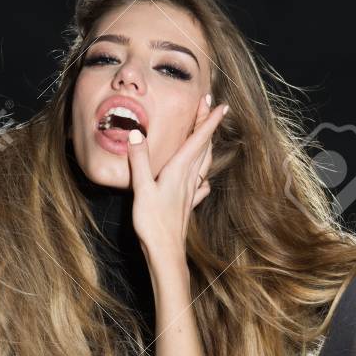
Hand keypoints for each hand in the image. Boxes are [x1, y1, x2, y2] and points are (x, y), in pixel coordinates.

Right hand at [125, 94, 227, 265]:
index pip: (198, 139)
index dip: (209, 120)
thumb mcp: (141, 188)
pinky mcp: (187, 203)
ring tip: (207, 134)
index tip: (219, 104)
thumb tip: (136, 134)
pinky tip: (202, 178)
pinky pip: (199, 183)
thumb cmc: (153, 222)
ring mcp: (190, 191)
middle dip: (207, 125)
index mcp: (179, 170)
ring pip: (203, 162)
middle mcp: (188, 178)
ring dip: (206, 145)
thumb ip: (139, 160)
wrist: (166, 252)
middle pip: (203, 146)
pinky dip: (201, 174)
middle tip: (210, 106)